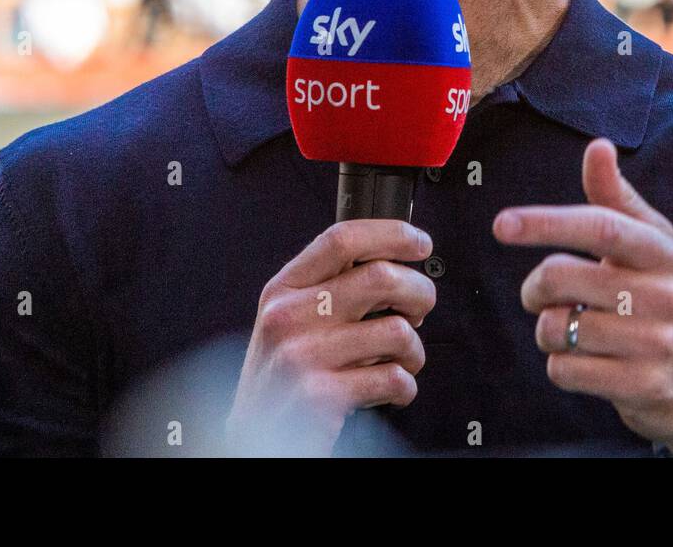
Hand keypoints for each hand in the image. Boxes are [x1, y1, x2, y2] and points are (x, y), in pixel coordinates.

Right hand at [225, 219, 436, 455]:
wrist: (253, 438)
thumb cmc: (281, 376)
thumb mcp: (289, 318)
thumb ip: (328, 286)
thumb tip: (393, 259)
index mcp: (283, 289)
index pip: (342, 239)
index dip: (392, 234)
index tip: (419, 242)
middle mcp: (289, 316)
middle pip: (380, 277)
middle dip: (419, 292)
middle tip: (420, 308)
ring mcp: (303, 355)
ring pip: (396, 330)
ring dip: (414, 349)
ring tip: (403, 360)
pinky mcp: (321, 396)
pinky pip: (392, 377)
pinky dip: (405, 385)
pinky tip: (392, 389)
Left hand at [493, 137, 672, 456]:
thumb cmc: (665, 298)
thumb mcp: (651, 245)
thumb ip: (616, 198)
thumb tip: (598, 146)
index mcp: (661, 250)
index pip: (599, 226)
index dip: (546, 221)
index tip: (502, 224)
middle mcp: (664, 293)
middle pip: (560, 276)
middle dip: (535, 288)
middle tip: (542, 296)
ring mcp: (656, 342)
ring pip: (556, 327)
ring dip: (547, 331)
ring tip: (571, 330)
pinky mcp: (644, 386)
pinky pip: (566, 370)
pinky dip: (561, 365)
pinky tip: (585, 362)